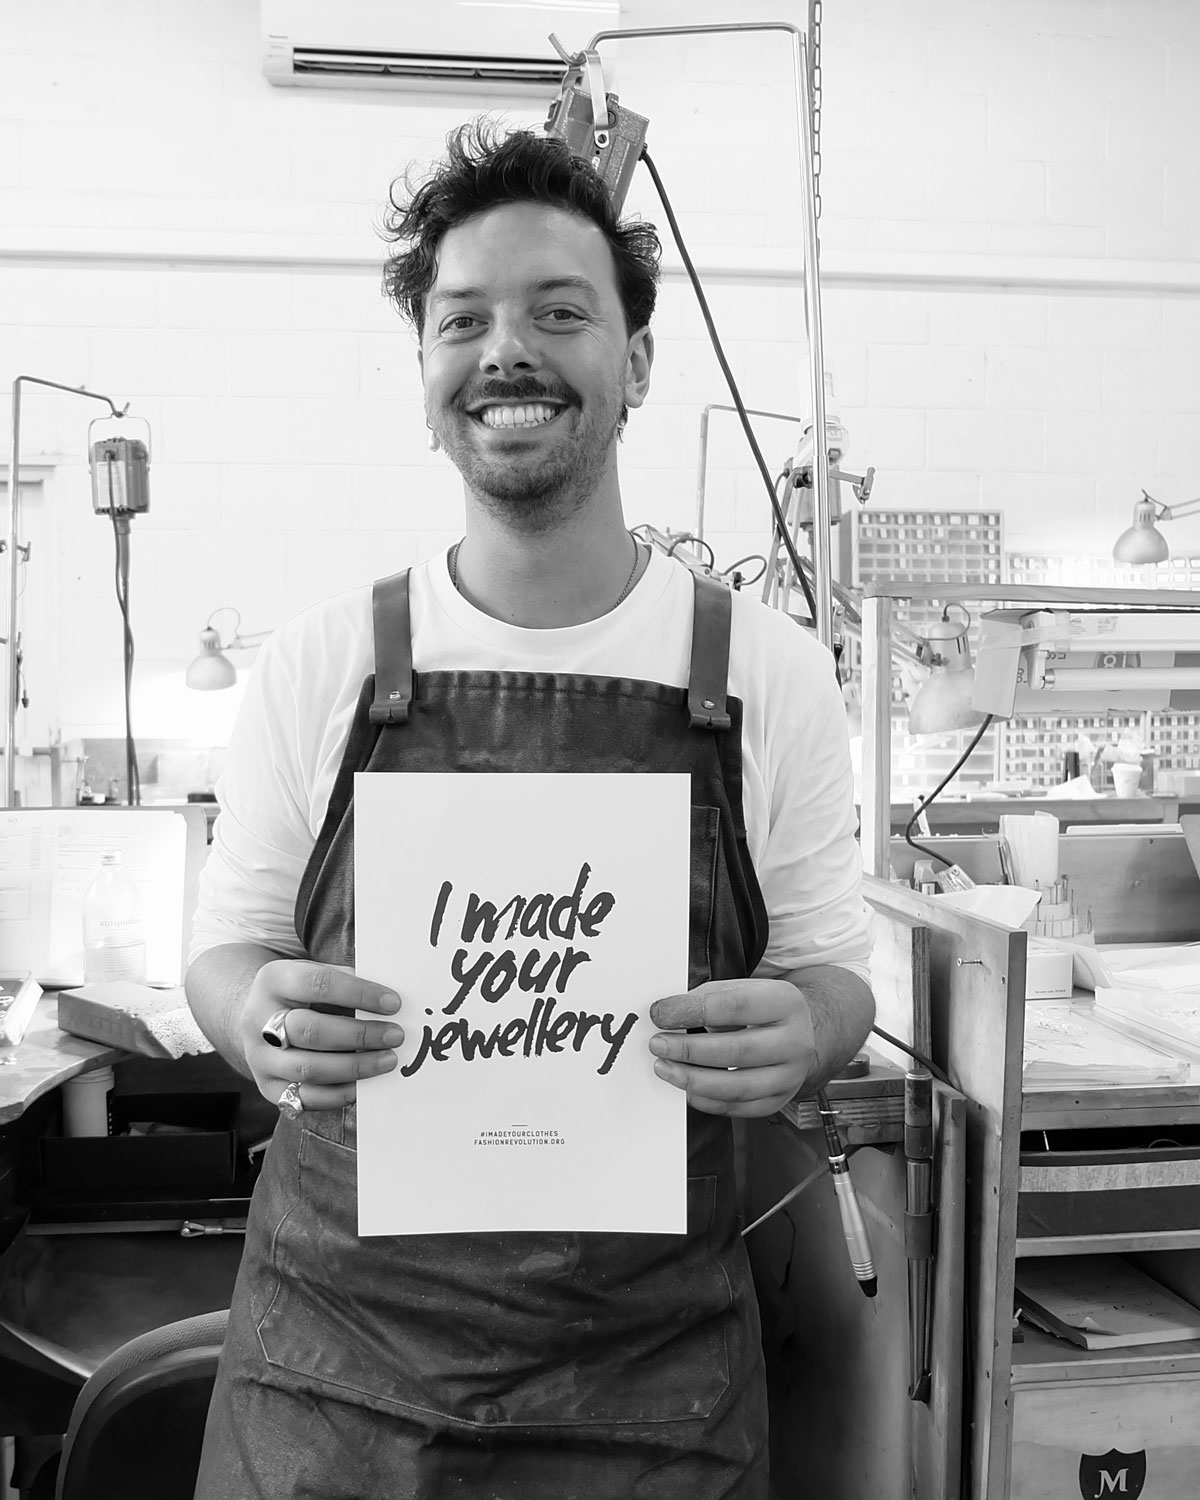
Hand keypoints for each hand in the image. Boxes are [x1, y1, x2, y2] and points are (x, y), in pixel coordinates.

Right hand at [243, 960, 402, 1112]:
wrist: (256, 1015)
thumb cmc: (300, 993)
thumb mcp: (315, 973)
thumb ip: (347, 981)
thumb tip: (389, 1000)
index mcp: (273, 981)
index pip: (317, 984)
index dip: (358, 993)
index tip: (392, 1003)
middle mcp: (258, 1020)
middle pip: (310, 1031)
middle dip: (359, 1035)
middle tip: (395, 1035)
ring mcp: (259, 1057)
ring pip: (308, 1068)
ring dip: (355, 1067)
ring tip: (387, 1059)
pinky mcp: (268, 1087)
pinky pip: (304, 1098)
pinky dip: (338, 1093)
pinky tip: (363, 1084)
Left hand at [648, 978, 816, 1117]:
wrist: (802, 1032)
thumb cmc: (762, 1008)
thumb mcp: (743, 988)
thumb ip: (709, 997)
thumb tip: (668, 1013)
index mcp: (785, 1003)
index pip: (734, 1007)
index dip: (692, 1010)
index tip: (660, 1013)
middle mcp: (795, 1042)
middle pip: (737, 1051)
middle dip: (689, 1049)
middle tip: (658, 1044)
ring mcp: (790, 1076)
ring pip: (737, 1086)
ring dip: (693, 1079)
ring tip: (664, 1068)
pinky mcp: (778, 1100)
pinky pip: (738, 1108)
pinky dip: (707, 1101)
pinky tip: (686, 1088)